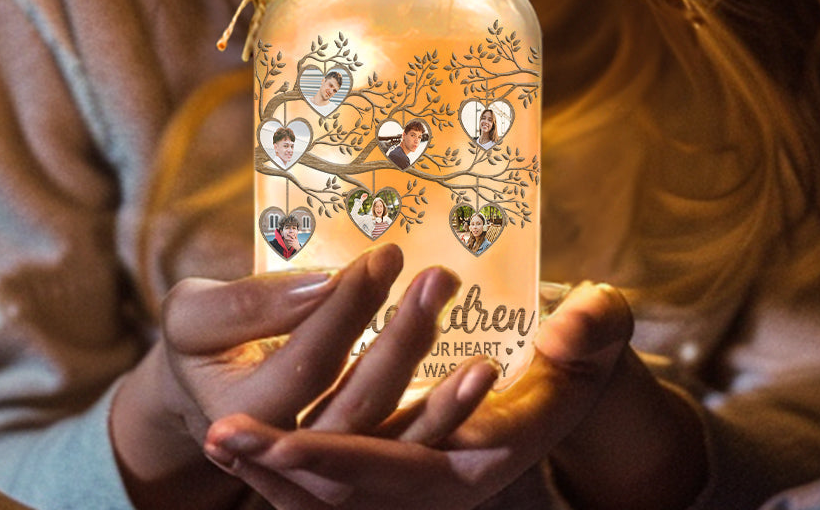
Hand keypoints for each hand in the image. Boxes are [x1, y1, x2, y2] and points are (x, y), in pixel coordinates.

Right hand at [111, 243, 466, 509]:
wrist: (207, 399)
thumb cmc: (202, 343)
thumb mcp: (194, 315)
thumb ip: (248, 303)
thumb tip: (322, 285)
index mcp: (244, 414)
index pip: (310, 362)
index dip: (350, 307)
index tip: (387, 256)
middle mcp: (291, 456)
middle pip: (360, 405)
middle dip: (404, 341)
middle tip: (440, 278)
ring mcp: (330, 475)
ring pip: (395, 444)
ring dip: (445, 403)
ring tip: (484, 357)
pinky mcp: (363, 472)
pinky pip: (413, 457)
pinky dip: (451, 426)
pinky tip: (485, 385)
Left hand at [200, 281, 634, 509]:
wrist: (576, 376)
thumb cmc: (585, 347)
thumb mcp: (600, 328)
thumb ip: (593, 329)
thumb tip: (565, 334)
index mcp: (493, 455)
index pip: (410, 471)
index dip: (347, 461)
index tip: (284, 440)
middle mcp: (452, 482)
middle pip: (357, 494)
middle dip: (286, 468)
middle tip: (223, 432)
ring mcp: (424, 482)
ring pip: (337, 500)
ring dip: (275, 475)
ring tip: (219, 440)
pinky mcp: (404, 469)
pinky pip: (336, 488)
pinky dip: (288, 473)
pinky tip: (243, 447)